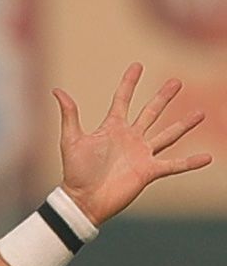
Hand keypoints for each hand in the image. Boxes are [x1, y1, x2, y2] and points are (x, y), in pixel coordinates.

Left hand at [54, 62, 211, 224]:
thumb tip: (57, 91)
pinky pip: (174, 165)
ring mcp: (141, 154)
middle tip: (176, 81)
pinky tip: (208, 159)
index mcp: (112, 128)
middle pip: (151, 112)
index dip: (129, 83)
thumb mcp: (70, 141)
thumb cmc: (74, 173)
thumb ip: (69, 115)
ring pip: (168, 135)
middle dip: (163, 97)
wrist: (82, 201)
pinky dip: (190, 162)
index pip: (122, 100)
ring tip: (201, 113)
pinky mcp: (148, 171)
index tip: (137, 65)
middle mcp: (130, 138)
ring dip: (184, 125)